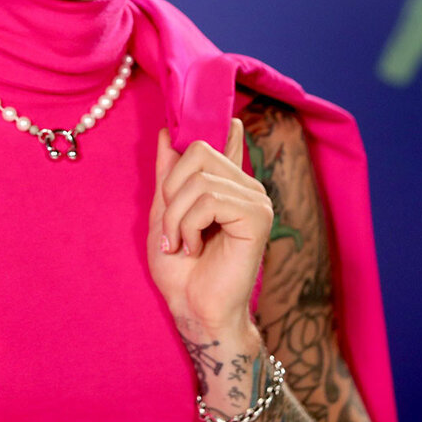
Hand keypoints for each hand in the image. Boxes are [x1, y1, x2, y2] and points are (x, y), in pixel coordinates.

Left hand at [147, 119, 273, 337]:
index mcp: (227, 183)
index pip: (224, 139)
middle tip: (173, 229)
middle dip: (171, 192)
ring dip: (176, 217)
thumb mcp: (163, 212)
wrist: (192, 307)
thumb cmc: (179, 268)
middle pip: (198, 152)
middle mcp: (246, 186)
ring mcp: (256, 200)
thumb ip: (168, 175)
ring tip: (181, 244)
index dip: (214, 122)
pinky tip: (195, 247)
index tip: (214, 114)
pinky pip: (210, 200)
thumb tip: (168, 133)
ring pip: (200, 179)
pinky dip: (189, 225)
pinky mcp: (257, 217)